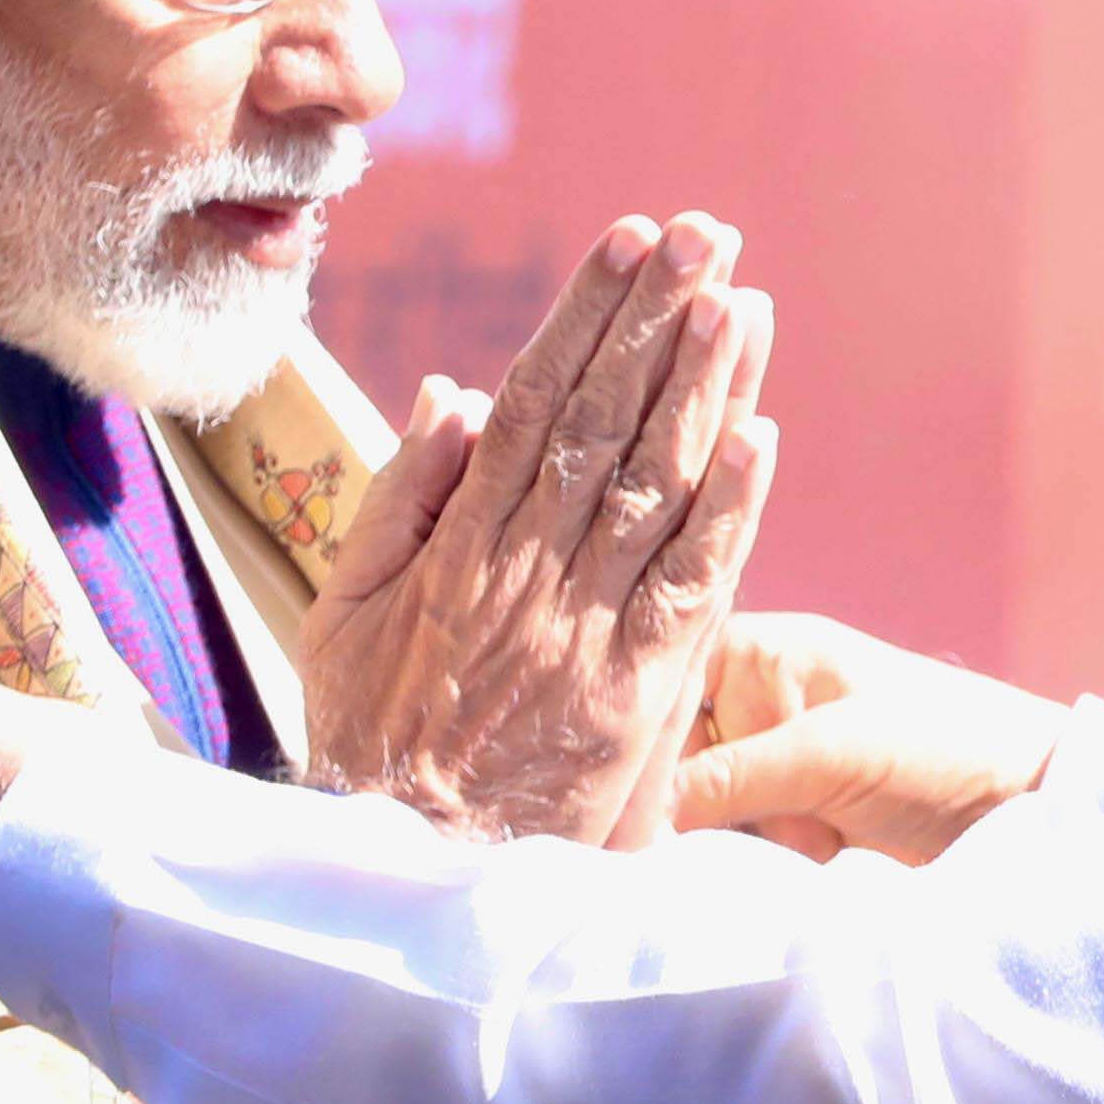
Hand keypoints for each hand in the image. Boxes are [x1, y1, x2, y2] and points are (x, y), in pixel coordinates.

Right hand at [301, 213, 779, 842]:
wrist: (403, 870)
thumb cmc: (367, 738)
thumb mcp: (341, 614)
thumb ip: (399, 501)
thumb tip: (455, 393)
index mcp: (458, 546)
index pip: (534, 401)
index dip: (586, 314)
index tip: (629, 240)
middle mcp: (528, 574)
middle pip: (606, 422)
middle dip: (660, 319)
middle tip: (710, 233)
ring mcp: (587, 632)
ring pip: (656, 488)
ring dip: (705, 388)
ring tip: (742, 298)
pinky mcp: (636, 695)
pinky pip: (691, 589)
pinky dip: (729, 512)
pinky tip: (762, 435)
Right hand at [670, 612, 1064, 863]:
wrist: (1032, 813)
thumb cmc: (943, 750)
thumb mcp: (832, 755)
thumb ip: (732, 777)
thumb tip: (636, 815)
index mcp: (768, 654)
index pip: (665, 678)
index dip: (635, 727)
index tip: (609, 784)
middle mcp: (763, 701)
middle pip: (673, 750)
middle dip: (687, 798)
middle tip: (724, 827)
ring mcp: (781, 762)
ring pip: (701, 803)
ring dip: (729, 835)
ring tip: (794, 842)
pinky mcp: (801, 816)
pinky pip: (741, 838)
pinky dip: (756, 858)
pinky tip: (794, 861)